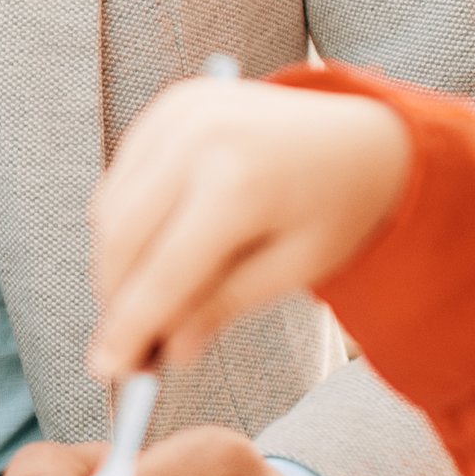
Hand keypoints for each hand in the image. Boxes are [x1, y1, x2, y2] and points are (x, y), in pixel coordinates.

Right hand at [84, 76, 414, 378]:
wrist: (365, 134)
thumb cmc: (340, 205)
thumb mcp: (295, 267)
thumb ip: (225, 305)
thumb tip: (170, 350)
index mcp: (240, 185)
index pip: (164, 273)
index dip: (130, 328)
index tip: (109, 370)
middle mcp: (200, 140)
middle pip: (122, 239)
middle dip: (115, 299)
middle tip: (125, 343)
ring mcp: (181, 115)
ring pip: (111, 208)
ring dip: (114, 262)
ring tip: (143, 299)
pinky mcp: (172, 105)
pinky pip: (122, 175)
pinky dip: (123, 218)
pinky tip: (152, 246)